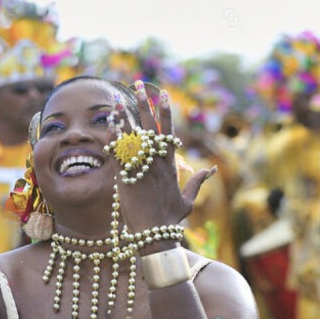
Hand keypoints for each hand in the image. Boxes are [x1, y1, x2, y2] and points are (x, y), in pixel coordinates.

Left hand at [109, 81, 212, 233]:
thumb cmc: (171, 220)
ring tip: (119, 98)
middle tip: (140, 84)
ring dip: (124, 116)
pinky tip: (108, 123)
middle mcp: (156, 163)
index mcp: (170, 166)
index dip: (164, 112)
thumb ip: (197, 182)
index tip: (162, 95)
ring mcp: (140, 169)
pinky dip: (113, 137)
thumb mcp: (187, 201)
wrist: (155, 234)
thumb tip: (211, 170)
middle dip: (145, 104)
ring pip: (132, 137)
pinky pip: (118, 153)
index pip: (167, 132)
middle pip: (150, 127)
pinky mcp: (125, 178)